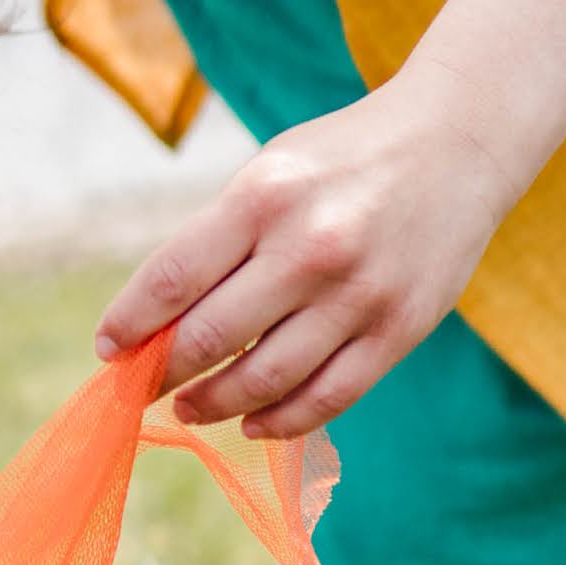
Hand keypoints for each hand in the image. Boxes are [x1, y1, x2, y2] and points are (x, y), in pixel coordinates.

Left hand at [94, 0, 565, 435]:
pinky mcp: (400, 329)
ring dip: (215, 404)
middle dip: (164, 372)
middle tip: (145, 386)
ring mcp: (359, 294)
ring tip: (192, 407)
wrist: (458, 142)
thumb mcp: (272, 171)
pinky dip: (281, 420)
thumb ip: (220, 240)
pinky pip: (328, 397)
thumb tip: (159, 323)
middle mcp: (310, 247)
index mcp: (264, 196)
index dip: (130, 324)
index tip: (108, 349)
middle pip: (210, 338)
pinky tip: (255, 421)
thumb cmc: (344, 158)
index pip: (172, 278)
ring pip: (265, 380)